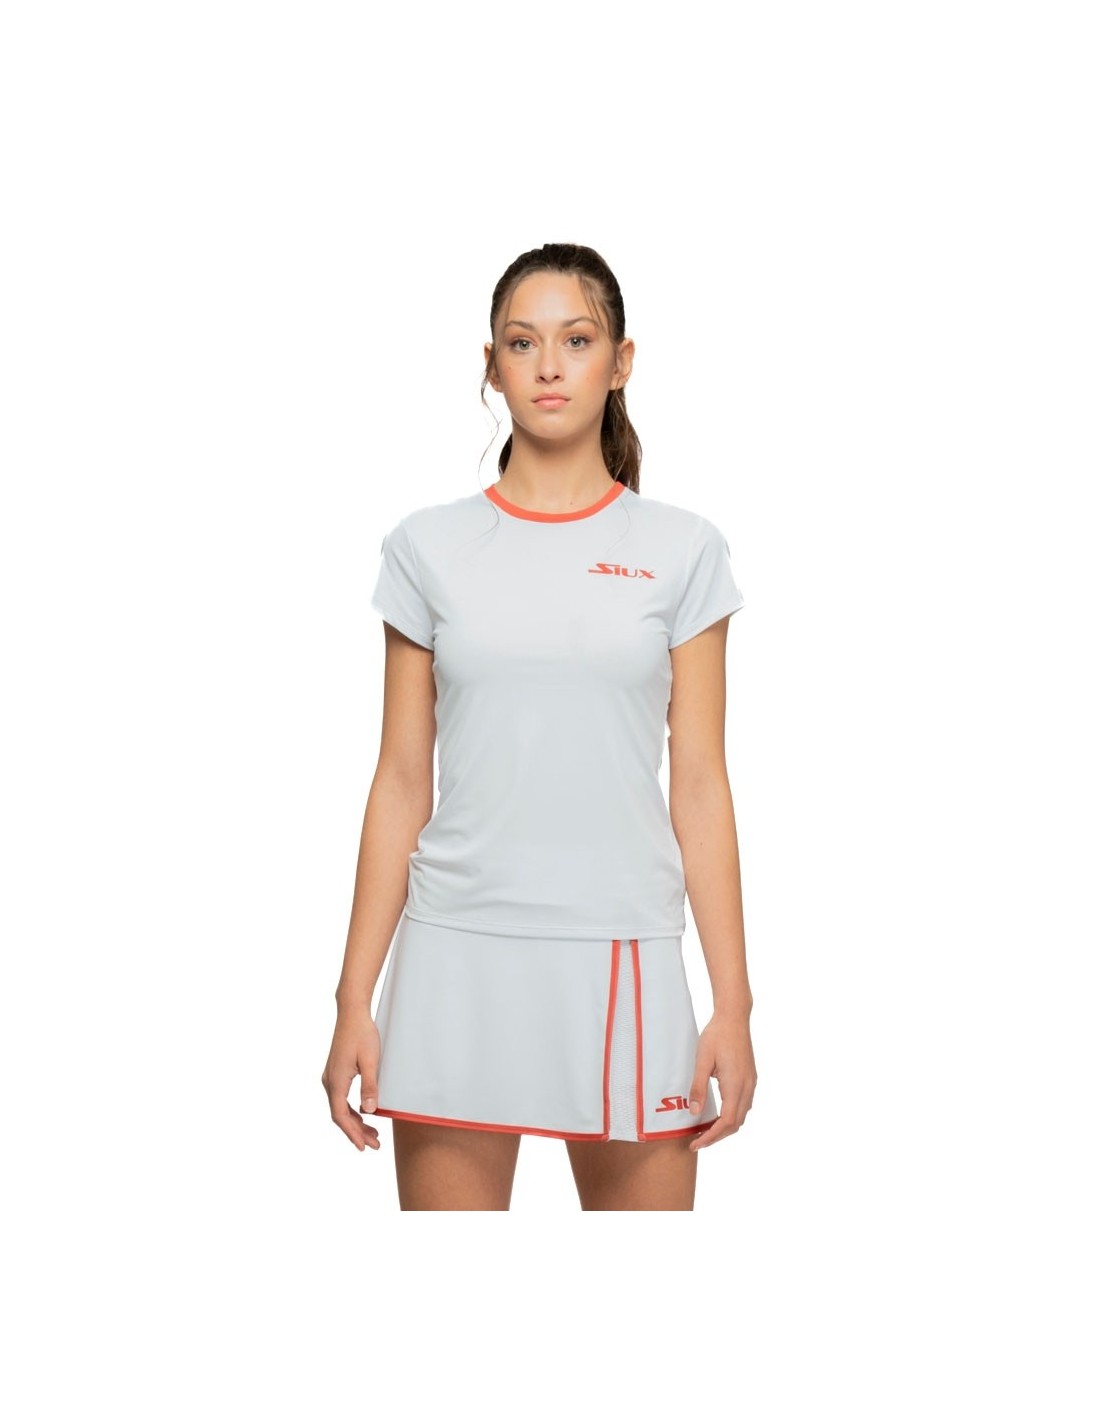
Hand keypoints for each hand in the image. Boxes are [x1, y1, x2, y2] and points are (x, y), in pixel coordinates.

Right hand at [321, 1009, 382, 1151]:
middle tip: (374, 1144)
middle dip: (356, 1132)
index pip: (340, 1116)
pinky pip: (341, 1098)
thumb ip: (369, 1086)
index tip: (363, 1147)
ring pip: (340, 1107)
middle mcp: (329, 1081)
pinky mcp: (336, 1072)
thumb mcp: (370, 1061)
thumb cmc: (362, 1034)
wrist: (352, 1013)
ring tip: (373, 1134)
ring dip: (355, 1122)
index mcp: (336, 1081)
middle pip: (340, 1115)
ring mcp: (331, 1077)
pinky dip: (351, 1110)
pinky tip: (363, 1113)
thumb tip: (368, 1110)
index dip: (351, 1133)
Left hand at [687, 1011, 756, 1150]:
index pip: (726, 1122)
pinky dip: (731, 1116)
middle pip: (735, 1124)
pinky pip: (743, 1105)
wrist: (734, 1017)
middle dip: (717, 1136)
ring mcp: (751, 1083)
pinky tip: (718, 1114)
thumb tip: (694, 1113)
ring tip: (706, 1130)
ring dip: (725, 1128)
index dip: (711, 1137)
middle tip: (697, 1141)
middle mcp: (747, 1087)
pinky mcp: (750, 1078)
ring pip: (741, 1116)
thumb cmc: (717, 1036)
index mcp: (736, 1085)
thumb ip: (698, 1087)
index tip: (696, 1143)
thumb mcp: (702, 1060)